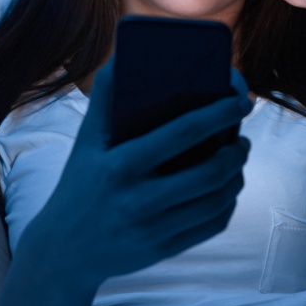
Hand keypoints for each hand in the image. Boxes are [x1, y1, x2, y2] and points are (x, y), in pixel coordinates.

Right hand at [14, 58, 252, 291]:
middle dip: (237, 151)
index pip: (182, 133)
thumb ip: (104, 98)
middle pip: (209, 172)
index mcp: (120, 165)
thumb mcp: (85, 142)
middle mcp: (137, 199)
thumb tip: (123, 53)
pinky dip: (227, 205)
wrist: (63, 252)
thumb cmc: (79, 185)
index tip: (240, 101)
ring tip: (238, 159)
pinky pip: (211, 225)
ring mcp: (153, 229)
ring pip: (216, 200)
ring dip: (237, 176)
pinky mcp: (164, 249)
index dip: (219, 113)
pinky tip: (227, 190)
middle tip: (243, 137)